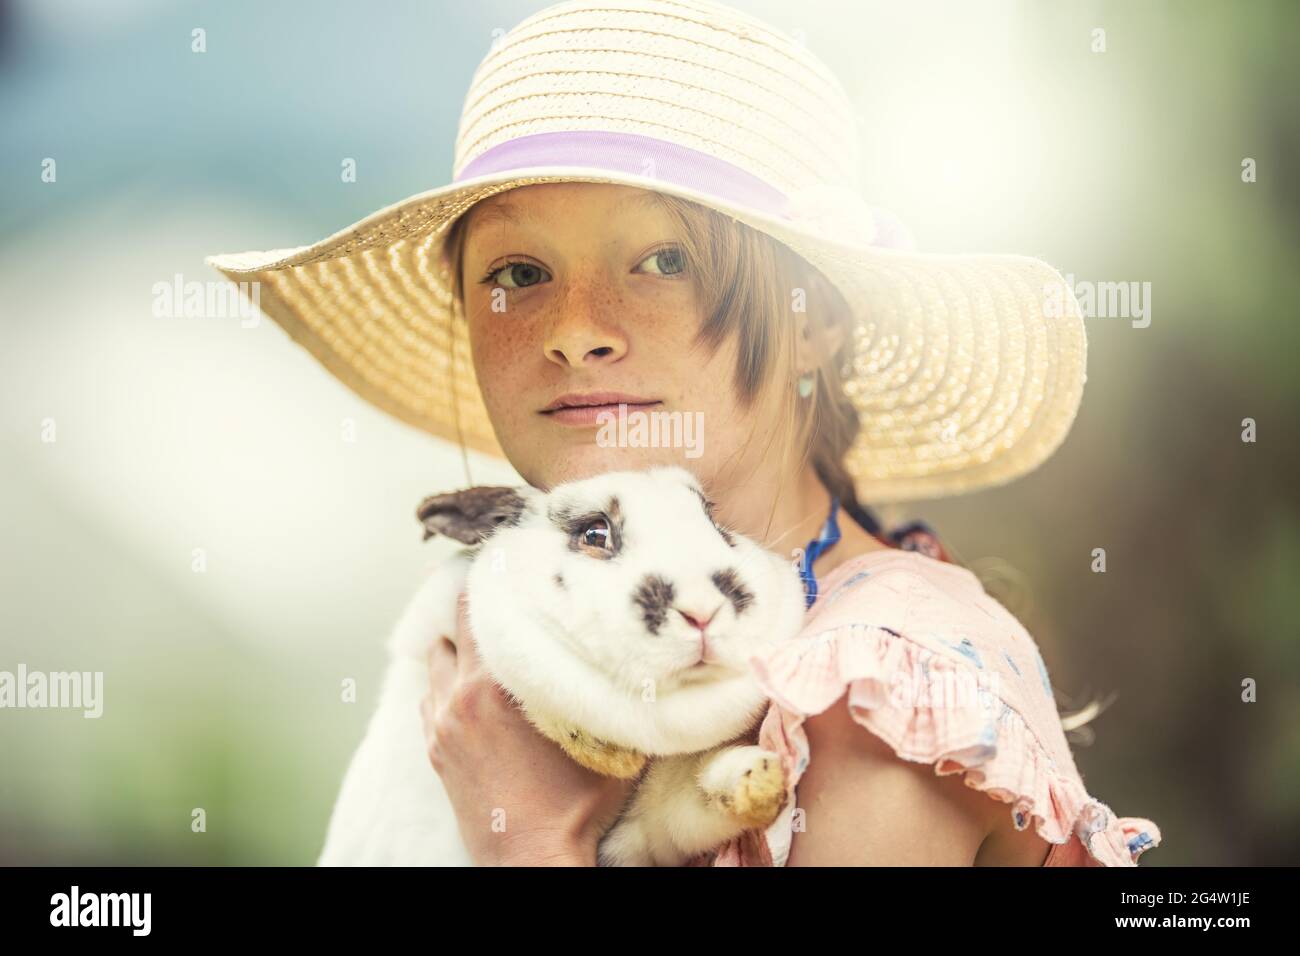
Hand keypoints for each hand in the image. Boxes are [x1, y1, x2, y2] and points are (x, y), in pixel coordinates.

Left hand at [421, 590, 634, 864]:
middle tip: (503, 591)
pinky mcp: (435, 749)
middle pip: (453, 624)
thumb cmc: (575, 803)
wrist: (531, 860)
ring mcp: (440, 724)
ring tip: (491, 638)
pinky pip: (432, 695)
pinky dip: (450, 681)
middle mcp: (458, 697)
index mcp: (494, 686)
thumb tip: (641, 651)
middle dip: (476, 605)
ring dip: (461, 646)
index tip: (511, 559)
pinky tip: (476, 685)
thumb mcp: (607, 738)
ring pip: (439, 659)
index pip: (478, 607)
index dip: (495, 578)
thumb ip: (612, 688)